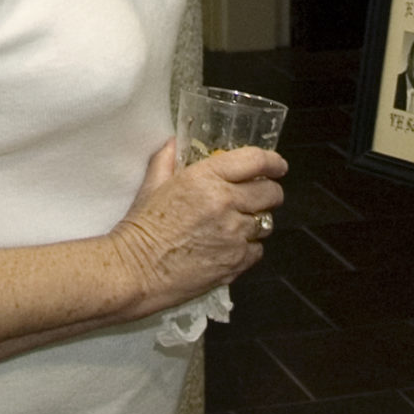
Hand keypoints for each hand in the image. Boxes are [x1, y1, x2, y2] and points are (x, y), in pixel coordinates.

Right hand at [105, 141, 284, 313]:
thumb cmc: (141, 227)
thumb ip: (167, 159)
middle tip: (259, 196)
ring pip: (267, 222)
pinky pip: (258, 250)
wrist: (135, 272)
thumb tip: (174, 142)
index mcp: (206, 178)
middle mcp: (226, 203)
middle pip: (270, 192)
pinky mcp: (235, 262)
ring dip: (257, 221)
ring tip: (240, 224)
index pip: (255, 160)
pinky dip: (249, 248)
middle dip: (269, 192)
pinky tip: (231, 246)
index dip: (273, 161)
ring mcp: (234, 235)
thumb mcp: (152, 185)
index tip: (278, 165)